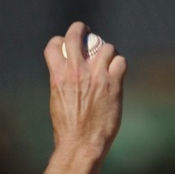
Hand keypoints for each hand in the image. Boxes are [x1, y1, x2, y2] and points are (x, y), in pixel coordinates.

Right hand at [43, 21, 124, 162]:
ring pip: (106, 47)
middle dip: (81, 28)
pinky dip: (119, 65)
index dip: (59, 40)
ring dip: (107, 51)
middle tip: (87, 32)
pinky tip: (117, 73)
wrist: (81, 144)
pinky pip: (120, 61)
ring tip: (107, 60)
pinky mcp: (113, 83)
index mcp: (58, 75)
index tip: (64, 43)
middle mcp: (76, 71)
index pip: (54, 45)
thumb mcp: (57, 101)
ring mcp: (96, 75)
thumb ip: (63, 82)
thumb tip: (69, 74)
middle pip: (76, 34)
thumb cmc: (67, 129)